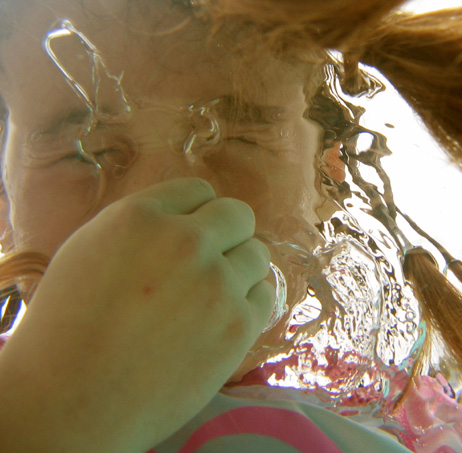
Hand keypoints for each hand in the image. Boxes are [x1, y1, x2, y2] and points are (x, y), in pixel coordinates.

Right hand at [0, 178, 273, 451]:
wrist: (73, 401)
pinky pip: (264, 295)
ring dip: (239, 267)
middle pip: (238, 215)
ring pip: (257, 253)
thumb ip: (141, 225)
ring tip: (212, 294)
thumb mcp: (89, 251)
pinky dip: (248, 303)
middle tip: (210, 260)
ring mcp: (217, 283)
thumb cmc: (66, 329)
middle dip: (227, 233)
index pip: (197, 191)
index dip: (194, 213)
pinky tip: (222, 318)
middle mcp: (186, 241)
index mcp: (141, 217)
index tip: (189, 233)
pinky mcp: (238, 324)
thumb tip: (186, 217)